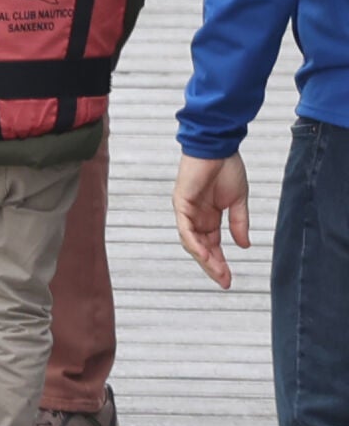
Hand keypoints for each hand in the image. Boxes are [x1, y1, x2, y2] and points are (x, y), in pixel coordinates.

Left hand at [172, 151, 249, 288]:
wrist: (219, 145)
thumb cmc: (227, 166)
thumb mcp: (238, 200)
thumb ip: (240, 223)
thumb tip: (244, 246)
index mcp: (209, 216)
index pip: (212, 245)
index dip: (220, 262)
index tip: (229, 279)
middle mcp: (196, 216)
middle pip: (201, 248)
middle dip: (213, 266)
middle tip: (224, 281)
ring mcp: (187, 210)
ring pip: (191, 242)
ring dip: (204, 259)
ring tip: (218, 272)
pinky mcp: (181, 203)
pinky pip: (185, 228)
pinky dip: (194, 243)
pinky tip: (205, 255)